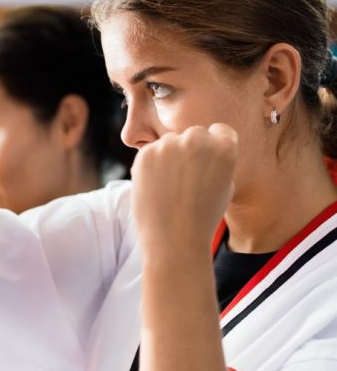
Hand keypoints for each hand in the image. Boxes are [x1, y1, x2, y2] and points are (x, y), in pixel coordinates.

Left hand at [132, 124, 237, 256]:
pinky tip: (157, 188)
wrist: (176, 239)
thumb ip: (215, 160)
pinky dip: (151, 165)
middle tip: (187, 179)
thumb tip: (203, 144)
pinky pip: (151, 152)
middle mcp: (198, 139)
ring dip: (169, 157)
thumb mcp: (224, 185)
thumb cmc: (203, 216)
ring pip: (170, 142)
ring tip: (171, 187)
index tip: (206, 164)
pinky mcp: (145, 153)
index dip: (213, 147)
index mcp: (225, 146)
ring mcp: (169, 144)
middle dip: (190, 150)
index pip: (219, 131)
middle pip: (194, 134)